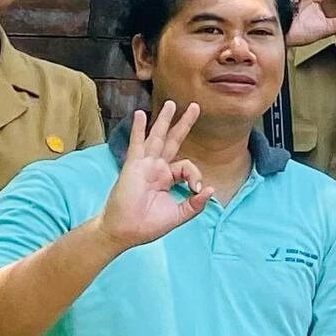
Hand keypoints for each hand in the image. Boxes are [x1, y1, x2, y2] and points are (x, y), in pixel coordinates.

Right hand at [98, 103, 210, 247]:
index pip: (187, 166)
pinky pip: (137, 144)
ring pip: (157, 137)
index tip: (197, 189)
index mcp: (167, 178)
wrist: (124, 232)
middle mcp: (157, 168)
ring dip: (163, 120)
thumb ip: (195, 203)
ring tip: (171, 104)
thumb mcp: (179, 214)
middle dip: (184, 123)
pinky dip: (138, 129)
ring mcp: (145, 165)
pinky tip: (139, 114)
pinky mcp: (133, 166)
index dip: (196, 175)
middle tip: (195, 106)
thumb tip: (211, 189)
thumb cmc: (147, 225)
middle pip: (173, 140)